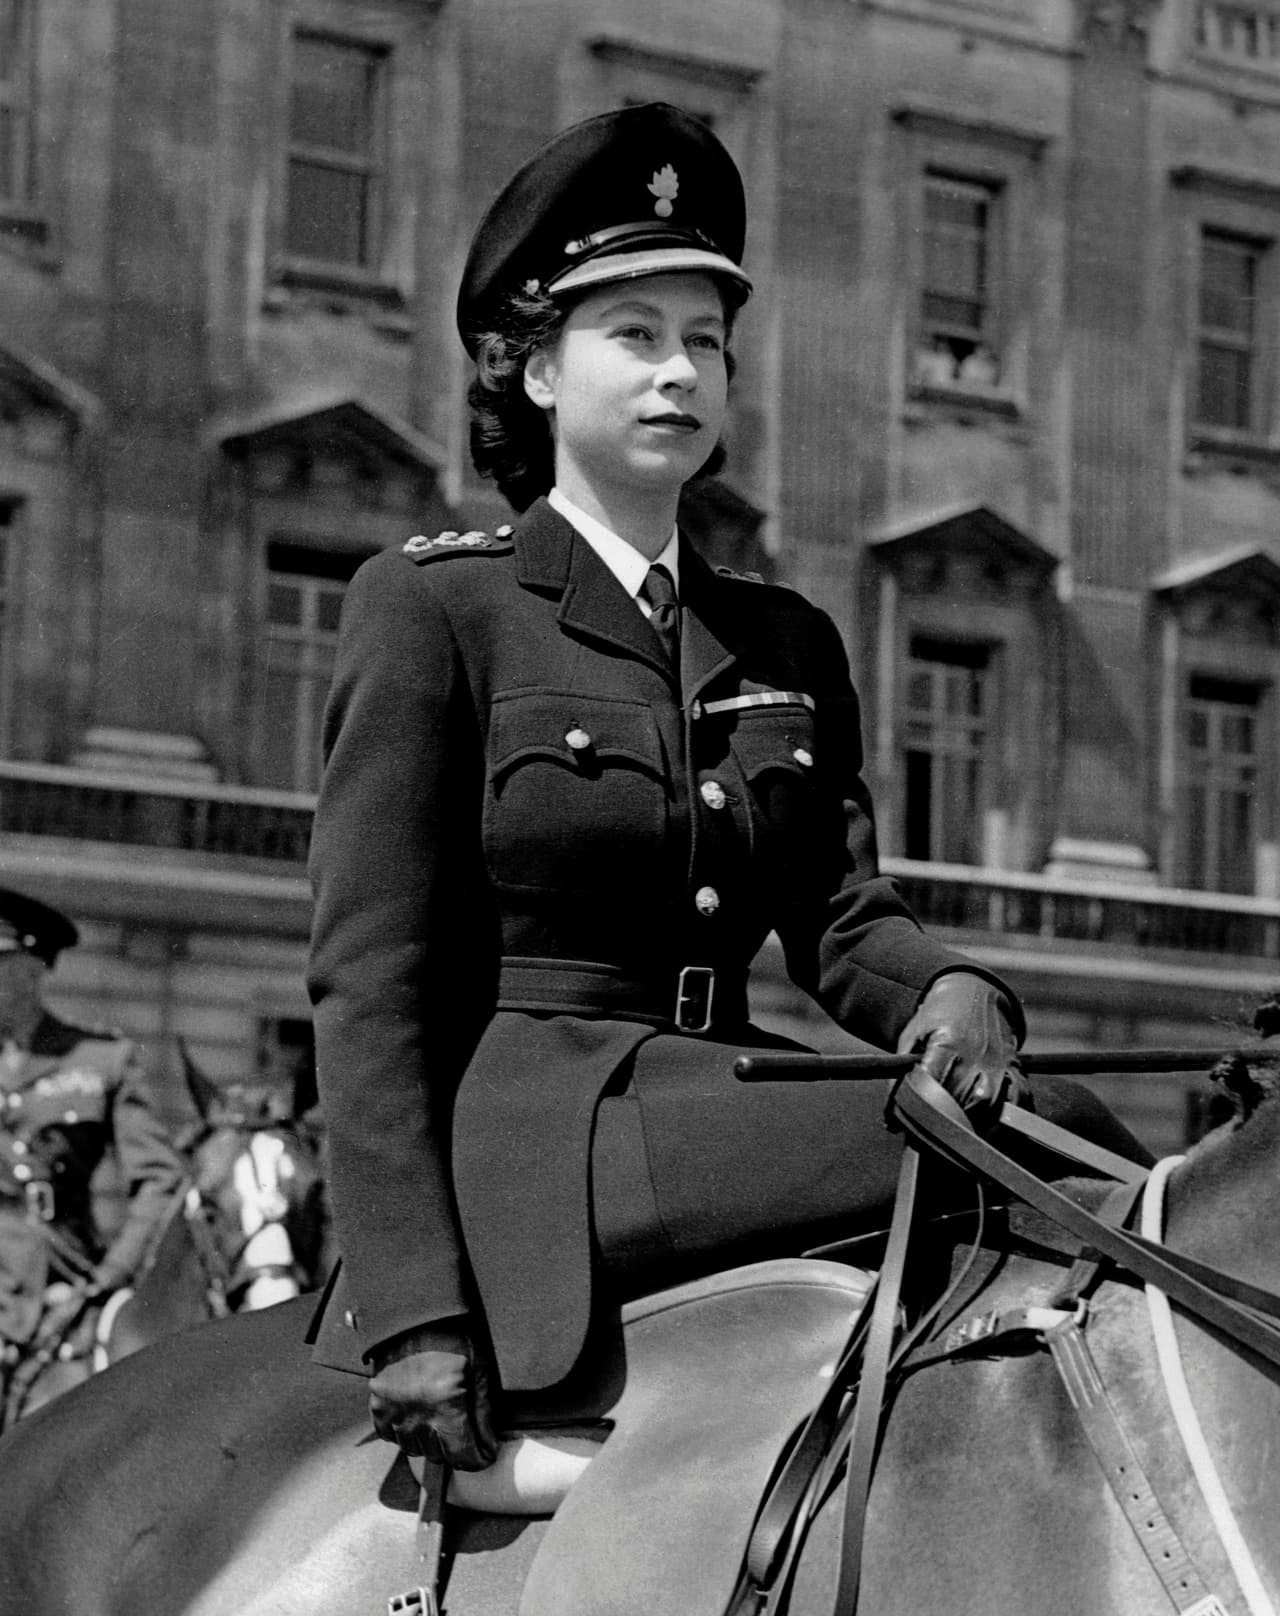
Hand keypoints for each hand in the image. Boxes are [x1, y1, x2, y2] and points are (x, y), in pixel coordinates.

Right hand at [367, 1313, 498, 1470]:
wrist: (415, 1312)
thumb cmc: (453, 1335)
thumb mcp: (479, 1369)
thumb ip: (483, 1411)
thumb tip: (489, 1445)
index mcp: (446, 1405)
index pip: (464, 1456)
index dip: (478, 1457)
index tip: (484, 1452)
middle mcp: (417, 1413)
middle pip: (439, 1456)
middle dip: (455, 1448)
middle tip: (464, 1431)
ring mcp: (394, 1409)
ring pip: (414, 1448)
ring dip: (429, 1442)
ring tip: (439, 1422)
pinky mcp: (378, 1402)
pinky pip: (389, 1434)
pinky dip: (402, 1432)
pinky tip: (415, 1417)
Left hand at [896, 972, 1023, 1120]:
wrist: (971, 991)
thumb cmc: (936, 1017)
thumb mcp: (912, 1035)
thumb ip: (901, 1073)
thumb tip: (892, 1116)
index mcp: (947, 1047)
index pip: (934, 1090)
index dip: (922, 1112)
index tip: (912, 1126)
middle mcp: (976, 1057)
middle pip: (963, 1104)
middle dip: (946, 1123)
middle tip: (933, 1134)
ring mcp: (998, 1064)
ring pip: (991, 1108)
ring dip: (975, 1126)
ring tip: (959, 1134)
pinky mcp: (1014, 1068)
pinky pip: (1020, 1100)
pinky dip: (1009, 1117)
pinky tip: (994, 1127)